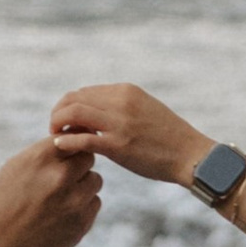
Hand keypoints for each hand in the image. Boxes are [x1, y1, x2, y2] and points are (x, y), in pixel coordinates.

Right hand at [0, 138, 102, 246]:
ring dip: (83, 185)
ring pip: (95, 181)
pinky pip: (94, 203)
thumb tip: (74, 138)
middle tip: (62, 178)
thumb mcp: (15, 168)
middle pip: (88, 158)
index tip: (65, 154)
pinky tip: (62, 213)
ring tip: (60, 197)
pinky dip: (83, 206)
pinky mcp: (81, 223)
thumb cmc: (2, 203)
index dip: (70, 146)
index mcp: (41, 158)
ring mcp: (74, 201)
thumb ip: (45, 153)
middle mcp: (60, 176)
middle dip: (77, 165)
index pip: (74, 137)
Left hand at [47, 83, 200, 186]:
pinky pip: (81, 139)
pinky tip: (60, 147)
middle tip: (54, 128)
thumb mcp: (144, 109)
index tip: (66, 121)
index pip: (84, 92)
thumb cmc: (168, 137)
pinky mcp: (118, 145)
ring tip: (56, 137)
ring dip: (57, 124)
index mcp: (126, 91)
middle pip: (73, 99)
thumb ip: (121, 107)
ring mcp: (119, 123)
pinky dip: (65, 141)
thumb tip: (97, 112)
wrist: (190, 155)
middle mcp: (120, 101)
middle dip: (58, 113)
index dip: (69, 106)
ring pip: (72, 113)